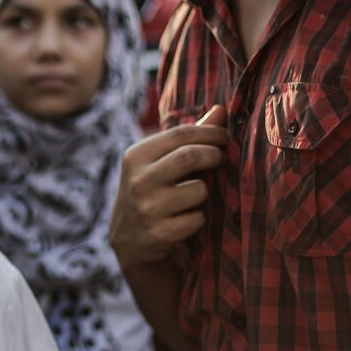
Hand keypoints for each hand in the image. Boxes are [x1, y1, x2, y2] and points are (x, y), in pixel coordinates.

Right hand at [110, 104, 227, 267]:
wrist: (127, 240)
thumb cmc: (149, 190)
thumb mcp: (157, 162)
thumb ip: (187, 138)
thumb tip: (221, 110)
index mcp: (136, 156)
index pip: (181, 133)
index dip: (210, 132)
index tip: (223, 137)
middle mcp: (138, 180)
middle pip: (190, 157)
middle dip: (214, 155)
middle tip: (220, 158)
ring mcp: (148, 208)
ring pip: (199, 190)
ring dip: (204, 193)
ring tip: (194, 196)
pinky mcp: (159, 233)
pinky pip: (197, 219)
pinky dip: (198, 218)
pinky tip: (184, 220)